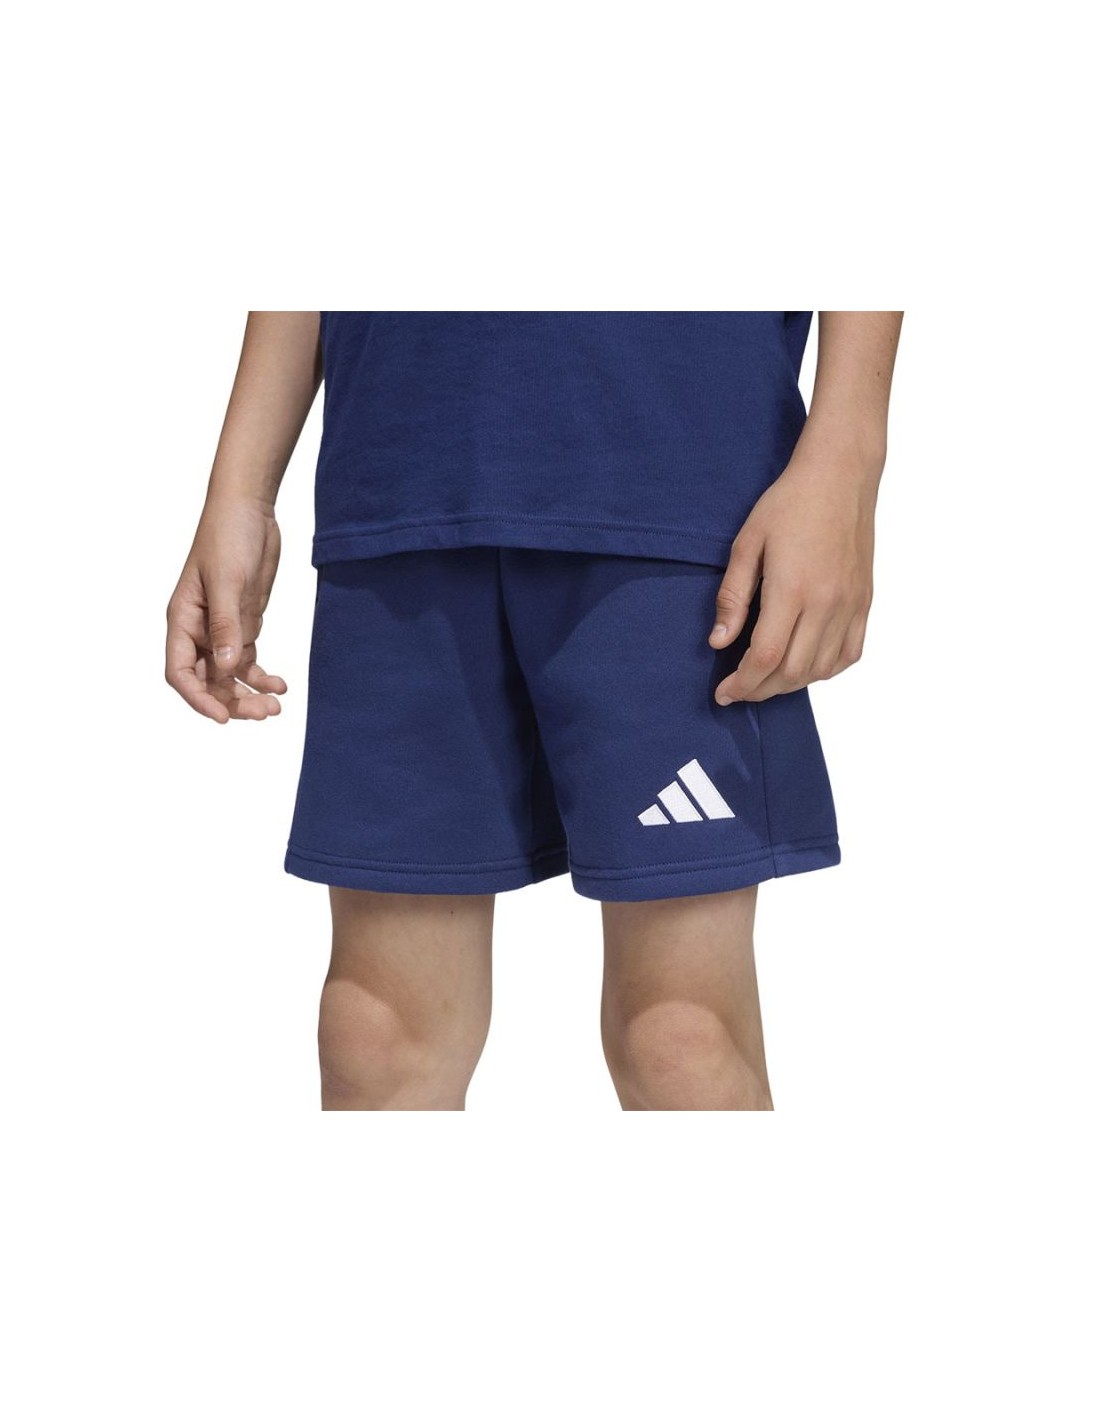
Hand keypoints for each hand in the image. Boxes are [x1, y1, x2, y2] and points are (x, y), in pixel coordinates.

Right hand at [165, 496, 286, 722]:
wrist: (250, 510)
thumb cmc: (228, 537)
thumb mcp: (227, 581)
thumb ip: (226, 625)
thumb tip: (225, 667)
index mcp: (182, 620)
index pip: (181, 672)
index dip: (198, 698)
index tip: (222, 716)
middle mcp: (198, 630)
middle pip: (208, 680)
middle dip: (232, 701)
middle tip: (263, 713)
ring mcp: (221, 629)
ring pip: (230, 675)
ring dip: (249, 693)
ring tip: (275, 706)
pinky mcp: (243, 624)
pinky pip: (248, 660)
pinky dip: (262, 676)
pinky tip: (281, 685)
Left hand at [708, 453, 878, 702]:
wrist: (841, 476)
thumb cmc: (790, 504)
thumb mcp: (746, 544)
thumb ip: (732, 597)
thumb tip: (719, 641)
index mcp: (793, 589)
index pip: (766, 657)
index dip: (742, 684)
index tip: (723, 693)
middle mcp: (827, 603)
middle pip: (793, 672)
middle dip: (761, 690)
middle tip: (739, 689)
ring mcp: (851, 605)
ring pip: (822, 670)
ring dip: (791, 684)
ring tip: (766, 679)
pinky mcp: (865, 602)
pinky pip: (850, 654)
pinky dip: (826, 670)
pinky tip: (805, 666)